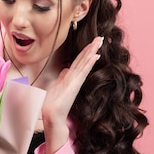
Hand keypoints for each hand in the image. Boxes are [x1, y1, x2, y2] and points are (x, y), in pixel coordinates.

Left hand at [42, 36, 103, 153]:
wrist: (52, 115)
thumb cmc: (53, 102)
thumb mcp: (57, 85)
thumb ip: (62, 77)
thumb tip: (65, 69)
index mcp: (70, 77)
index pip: (79, 61)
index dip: (85, 51)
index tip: (92, 42)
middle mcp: (75, 78)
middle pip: (84, 59)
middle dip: (92, 48)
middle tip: (101, 38)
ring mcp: (76, 81)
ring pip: (85, 63)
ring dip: (92, 51)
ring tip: (100, 42)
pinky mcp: (75, 85)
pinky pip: (83, 71)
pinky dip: (89, 63)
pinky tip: (94, 56)